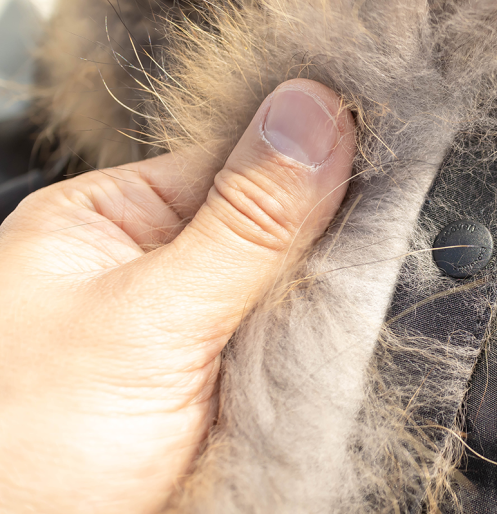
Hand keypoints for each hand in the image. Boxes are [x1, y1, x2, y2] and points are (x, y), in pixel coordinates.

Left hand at [0, 79, 354, 512]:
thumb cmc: (26, 451)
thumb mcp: (147, 319)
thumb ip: (243, 223)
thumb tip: (313, 115)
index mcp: (111, 222)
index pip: (235, 157)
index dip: (309, 154)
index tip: (382, 151)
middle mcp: (155, 269)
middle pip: (273, 223)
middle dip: (329, 237)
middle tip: (391, 238)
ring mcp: (199, 331)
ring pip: (295, 289)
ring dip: (334, 298)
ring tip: (369, 298)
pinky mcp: (233, 388)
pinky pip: (300, 346)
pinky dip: (331, 347)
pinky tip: (353, 341)